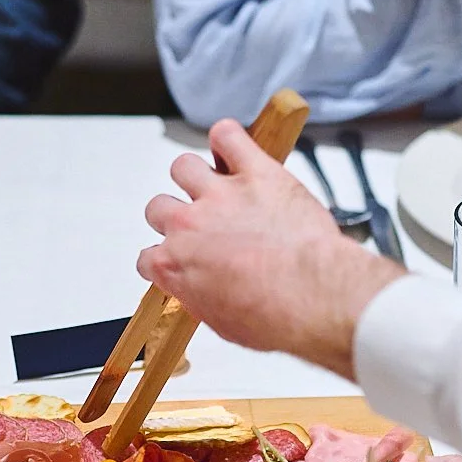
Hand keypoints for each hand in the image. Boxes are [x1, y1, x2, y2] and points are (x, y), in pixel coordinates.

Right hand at [139, 120, 403, 378]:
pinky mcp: (256, 172)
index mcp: (175, 265)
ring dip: (196, 174)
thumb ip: (204, 299)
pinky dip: (228, 137)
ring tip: (217, 184)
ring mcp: (220, 195)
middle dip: (175, 214)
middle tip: (201, 222)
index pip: (148, 256)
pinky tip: (234, 147)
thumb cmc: (275, 315)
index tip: (179, 256)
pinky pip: (228, 136)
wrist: (313, 296)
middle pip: (158, 206)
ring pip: (183, 166)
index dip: (165, 255)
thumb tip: (209, 295)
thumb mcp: (225, 325)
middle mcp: (188, 226)